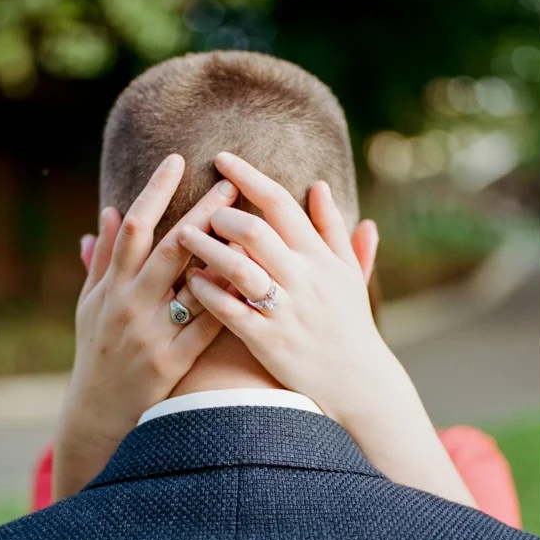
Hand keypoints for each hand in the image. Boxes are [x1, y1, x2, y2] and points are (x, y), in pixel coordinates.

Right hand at [52, 154, 238, 498]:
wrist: (97, 414)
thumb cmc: (97, 352)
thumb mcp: (89, 305)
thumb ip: (103, 260)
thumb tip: (111, 211)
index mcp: (110, 287)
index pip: (133, 228)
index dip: (154, 191)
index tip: (178, 160)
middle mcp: (128, 305)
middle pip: (170, 248)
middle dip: (203, 212)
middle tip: (234, 181)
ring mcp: (150, 335)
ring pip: (193, 284)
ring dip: (225, 253)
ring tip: (257, 226)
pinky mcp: (171, 364)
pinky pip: (208, 326)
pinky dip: (230, 300)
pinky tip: (257, 278)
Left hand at [178, 152, 473, 506]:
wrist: (357, 381)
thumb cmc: (347, 323)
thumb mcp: (349, 273)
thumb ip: (331, 229)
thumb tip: (319, 185)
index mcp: (320, 257)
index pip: (281, 204)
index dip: (249, 177)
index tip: (221, 158)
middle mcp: (304, 279)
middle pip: (256, 232)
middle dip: (222, 215)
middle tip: (200, 209)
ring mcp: (285, 311)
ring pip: (240, 269)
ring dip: (207, 249)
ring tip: (182, 236)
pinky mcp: (268, 341)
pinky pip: (231, 312)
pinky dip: (209, 293)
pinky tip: (189, 280)